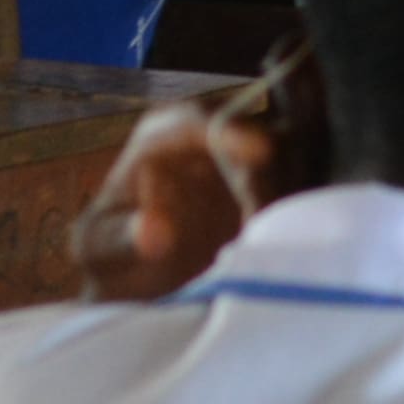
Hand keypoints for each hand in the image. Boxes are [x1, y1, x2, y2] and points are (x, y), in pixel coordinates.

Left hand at [71, 47, 328, 301]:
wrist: (138, 283)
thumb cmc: (110, 254)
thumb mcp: (101, 248)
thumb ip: (123, 237)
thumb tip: (155, 230)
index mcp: (162, 135)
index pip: (197, 119)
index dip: (230, 130)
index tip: (261, 153)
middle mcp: (211, 140)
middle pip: (256, 134)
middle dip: (267, 179)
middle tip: (261, 228)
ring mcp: (247, 167)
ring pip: (289, 162)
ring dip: (288, 200)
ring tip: (270, 246)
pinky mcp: (273, 194)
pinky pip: (301, 193)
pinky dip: (303, 216)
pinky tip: (290, 249)